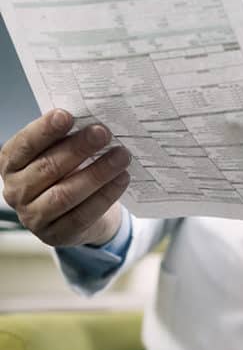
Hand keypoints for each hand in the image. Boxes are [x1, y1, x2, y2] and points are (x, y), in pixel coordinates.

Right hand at [0, 109, 130, 247]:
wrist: (80, 213)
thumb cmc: (68, 173)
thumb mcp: (61, 154)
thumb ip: (68, 137)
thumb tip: (92, 117)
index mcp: (12, 165)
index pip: (24, 145)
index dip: (44, 131)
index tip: (66, 115)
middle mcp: (16, 191)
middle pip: (47, 168)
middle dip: (77, 148)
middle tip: (103, 132)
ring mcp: (33, 216)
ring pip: (65, 194)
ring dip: (97, 173)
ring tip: (121, 156)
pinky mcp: (57, 234)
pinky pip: (83, 214)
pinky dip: (106, 195)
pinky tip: (122, 179)